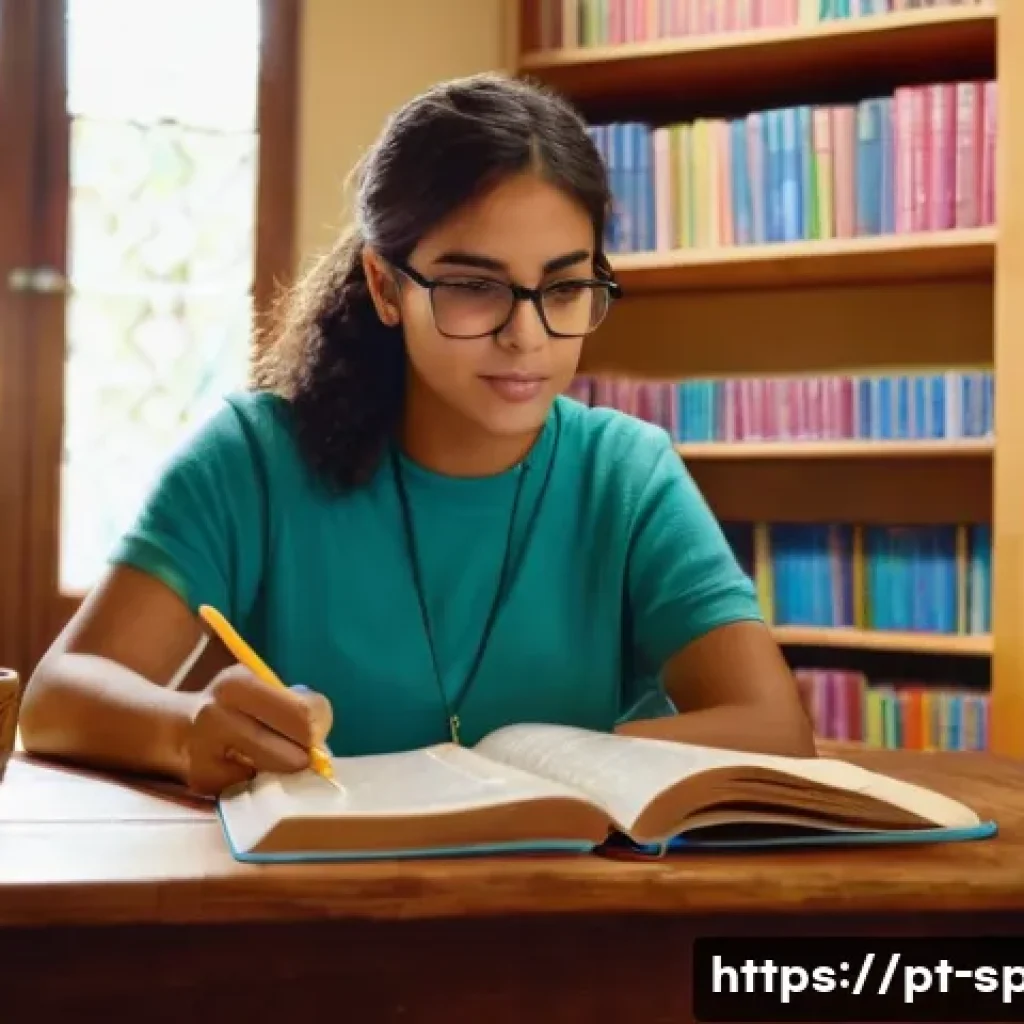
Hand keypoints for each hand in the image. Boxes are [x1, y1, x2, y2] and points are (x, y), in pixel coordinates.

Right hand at [178, 665, 333, 795]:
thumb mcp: (259, 692)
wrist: (178, 729)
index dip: (318, 726)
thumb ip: (292, 709)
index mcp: (237, 683)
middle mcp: (216, 712)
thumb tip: (322, 750)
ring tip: (275, 761)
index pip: (303, 711)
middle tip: (302, 755)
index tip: (314, 733)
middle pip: (292, 743)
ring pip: (273, 769)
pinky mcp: (202, 779)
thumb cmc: (235, 709)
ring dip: (283, 770)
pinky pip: (250, 787)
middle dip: (305, 753)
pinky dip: (256, 783)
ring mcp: (204, 748)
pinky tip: (245, 771)